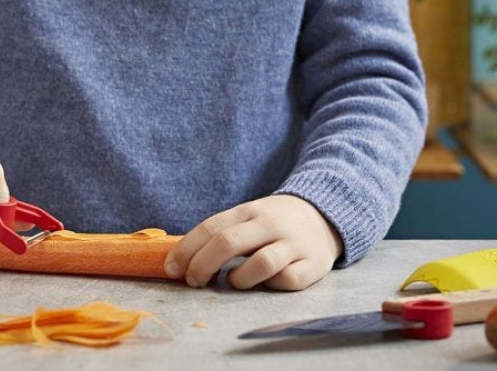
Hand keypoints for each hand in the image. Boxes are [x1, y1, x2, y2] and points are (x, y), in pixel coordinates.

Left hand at [164, 195, 342, 290]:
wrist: (324, 216)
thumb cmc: (272, 224)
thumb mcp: (247, 218)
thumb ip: (220, 234)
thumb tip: (181, 261)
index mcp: (248, 211)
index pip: (211, 227)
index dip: (187, 250)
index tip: (172, 269)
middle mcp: (270, 224)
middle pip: (229, 243)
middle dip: (202, 265)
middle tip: (192, 281)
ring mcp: (294, 243)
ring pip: (261, 263)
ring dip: (238, 278)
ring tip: (233, 281)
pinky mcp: (313, 264)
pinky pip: (288, 280)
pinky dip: (271, 286)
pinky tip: (266, 283)